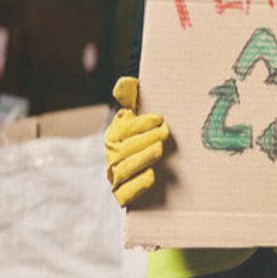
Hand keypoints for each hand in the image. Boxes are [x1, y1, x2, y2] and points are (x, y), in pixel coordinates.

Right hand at [104, 77, 169, 206]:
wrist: (149, 158)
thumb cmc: (145, 132)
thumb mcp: (137, 110)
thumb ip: (130, 95)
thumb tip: (123, 84)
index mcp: (114, 134)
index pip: (123, 129)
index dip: (141, 123)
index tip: (160, 119)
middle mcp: (112, 155)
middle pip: (124, 149)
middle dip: (145, 139)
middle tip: (164, 133)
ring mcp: (116, 175)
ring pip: (124, 169)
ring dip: (142, 159)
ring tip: (159, 150)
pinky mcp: (123, 193)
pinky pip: (125, 193)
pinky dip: (137, 185)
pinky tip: (151, 175)